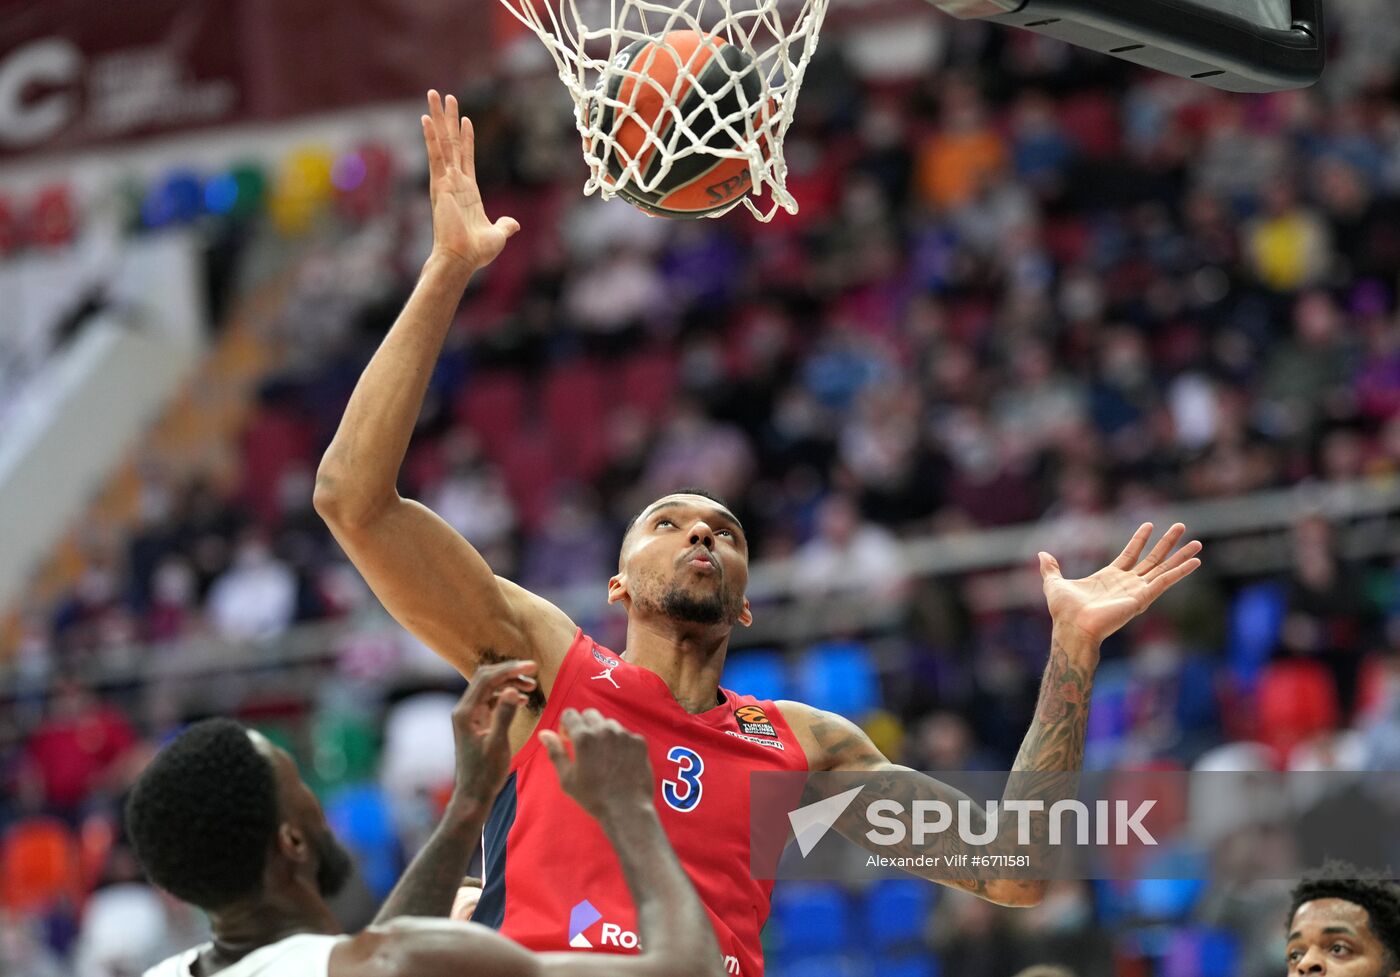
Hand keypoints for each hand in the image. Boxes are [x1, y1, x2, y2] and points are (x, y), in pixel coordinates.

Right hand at [421, 90, 518, 271]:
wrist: (462, 258)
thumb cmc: (476, 252)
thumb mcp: (498, 235)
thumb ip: (505, 226)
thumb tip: (514, 224)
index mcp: (468, 192)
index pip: (466, 158)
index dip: (466, 139)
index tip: (465, 120)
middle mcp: (455, 182)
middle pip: (450, 143)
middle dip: (448, 118)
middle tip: (442, 95)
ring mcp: (446, 181)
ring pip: (442, 142)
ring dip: (438, 117)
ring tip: (434, 94)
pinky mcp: (440, 184)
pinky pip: (436, 156)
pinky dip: (431, 137)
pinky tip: (427, 118)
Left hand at [450, 660, 537, 806]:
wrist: (473, 794)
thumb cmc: (485, 773)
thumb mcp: (498, 744)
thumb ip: (504, 715)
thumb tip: (511, 690)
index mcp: (466, 712)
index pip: (487, 679)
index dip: (509, 669)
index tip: (532, 666)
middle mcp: (464, 710)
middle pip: (486, 678)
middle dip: (510, 672)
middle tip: (533, 672)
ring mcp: (470, 716)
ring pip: (490, 688)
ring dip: (509, 683)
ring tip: (531, 686)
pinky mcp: (476, 722)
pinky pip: (491, 700)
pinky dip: (507, 696)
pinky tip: (522, 701)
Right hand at [540, 708, 653, 820]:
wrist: (626, 809)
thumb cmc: (593, 797)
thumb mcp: (567, 778)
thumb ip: (555, 752)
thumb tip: (544, 734)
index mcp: (583, 738)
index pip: (570, 714)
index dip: (566, 725)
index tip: (569, 739)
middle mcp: (605, 730)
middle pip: (590, 714)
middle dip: (584, 725)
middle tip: (586, 747)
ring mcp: (624, 735)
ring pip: (609, 724)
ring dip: (603, 734)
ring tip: (604, 757)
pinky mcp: (639, 742)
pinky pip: (626, 735)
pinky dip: (621, 743)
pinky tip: (620, 761)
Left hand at [1039, 522, 1201, 646]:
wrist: (1071, 627)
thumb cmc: (1064, 611)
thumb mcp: (1054, 583)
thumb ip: (1051, 568)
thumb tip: (1042, 555)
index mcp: (1110, 577)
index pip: (1130, 554)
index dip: (1139, 540)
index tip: (1149, 525)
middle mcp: (1127, 583)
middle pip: (1153, 559)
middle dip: (1167, 543)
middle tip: (1182, 527)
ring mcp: (1137, 590)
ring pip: (1163, 569)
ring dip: (1181, 556)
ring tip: (1198, 543)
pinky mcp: (1142, 598)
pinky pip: (1165, 582)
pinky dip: (1180, 572)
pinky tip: (1195, 563)